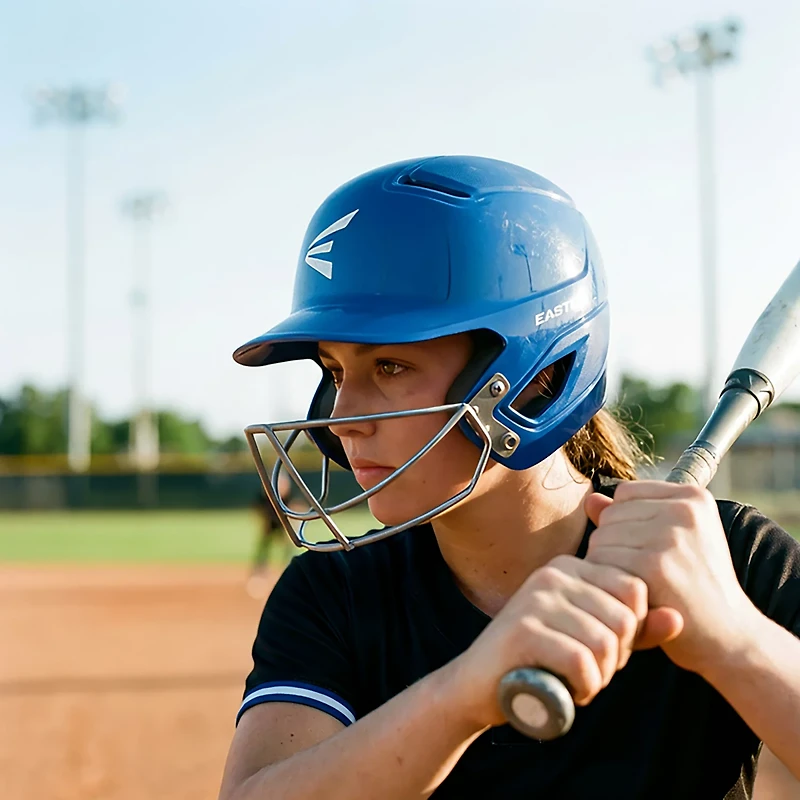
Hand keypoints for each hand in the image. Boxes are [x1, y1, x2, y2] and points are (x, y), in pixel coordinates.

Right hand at [445, 554, 680, 729]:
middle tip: (589, 670)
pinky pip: (582, 662)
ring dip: (599, 676)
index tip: (604, 650)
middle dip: (616, 656)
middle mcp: (553, 574)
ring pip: (606, 642)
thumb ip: (636, 630)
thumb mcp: (593, 640)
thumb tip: (679, 618)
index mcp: (570, 567)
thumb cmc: (542, 661)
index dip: (631, 630)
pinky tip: (565, 689)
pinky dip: (583, 687)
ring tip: (575, 679)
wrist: (478, 685)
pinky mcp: (525, 629)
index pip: (634, 589)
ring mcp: (536, 598)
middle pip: (625, 617)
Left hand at [585, 481, 758, 675]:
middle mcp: (684, 509)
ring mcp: (670, 537)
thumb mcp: (675, 541)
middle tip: (643, 575)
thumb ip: (633, 515)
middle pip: (610, 516)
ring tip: (640, 586)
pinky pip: (602, 563)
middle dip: (615, 546)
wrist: (731, 638)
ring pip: (601, 539)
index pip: (625, 493)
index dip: (625, 524)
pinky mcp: (655, 566)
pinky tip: (632, 599)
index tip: (650, 551)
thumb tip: (590, 500)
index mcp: (693, 497)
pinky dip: (608, 585)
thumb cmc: (696, 587)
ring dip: (608, 566)